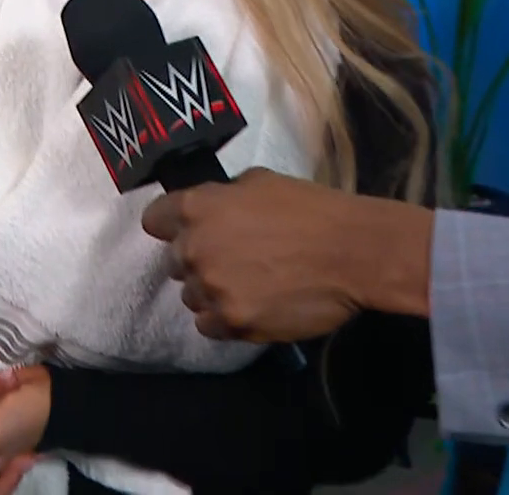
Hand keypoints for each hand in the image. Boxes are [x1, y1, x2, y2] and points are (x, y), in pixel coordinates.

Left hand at [140, 168, 432, 342]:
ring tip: (248, 286)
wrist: (353, 252)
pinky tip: (251, 306)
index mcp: (198, 208)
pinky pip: (208, 326)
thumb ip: (224, 197)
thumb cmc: (312, 210)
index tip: (184, 231)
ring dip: (212, 292)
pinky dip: (225, 319)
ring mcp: (212, 288)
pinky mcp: (232, 322)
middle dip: (198, 260)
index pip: (154, 220)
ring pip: (191, 296)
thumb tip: (214, 209)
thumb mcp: (261, 182)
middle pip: (174, 262)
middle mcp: (195, 248)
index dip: (169, 225)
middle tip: (233, 260)